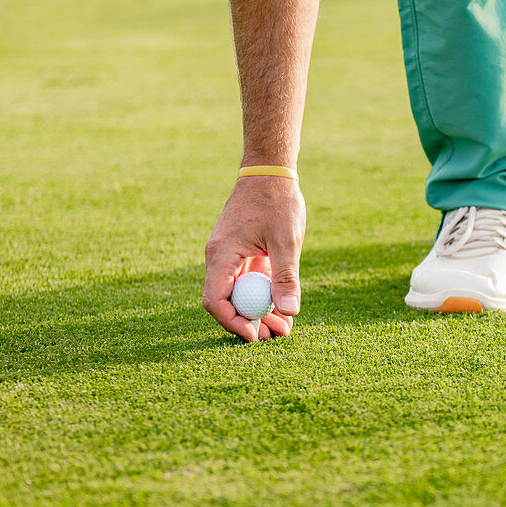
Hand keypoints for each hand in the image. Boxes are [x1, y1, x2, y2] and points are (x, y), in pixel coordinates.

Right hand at [202, 176, 305, 341]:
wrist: (270, 171)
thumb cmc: (277, 200)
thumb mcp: (286, 240)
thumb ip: (286, 276)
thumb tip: (290, 311)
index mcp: (222, 254)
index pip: (215, 300)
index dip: (233, 322)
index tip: (256, 335)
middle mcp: (220, 258)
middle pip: (227, 302)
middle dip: (250, 322)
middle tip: (278, 336)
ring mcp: (230, 257)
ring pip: (238, 294)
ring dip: (259, 312)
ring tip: (285, 327)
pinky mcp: (242, 254)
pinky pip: (247, 283)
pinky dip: (263, 296)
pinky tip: (283, 308)